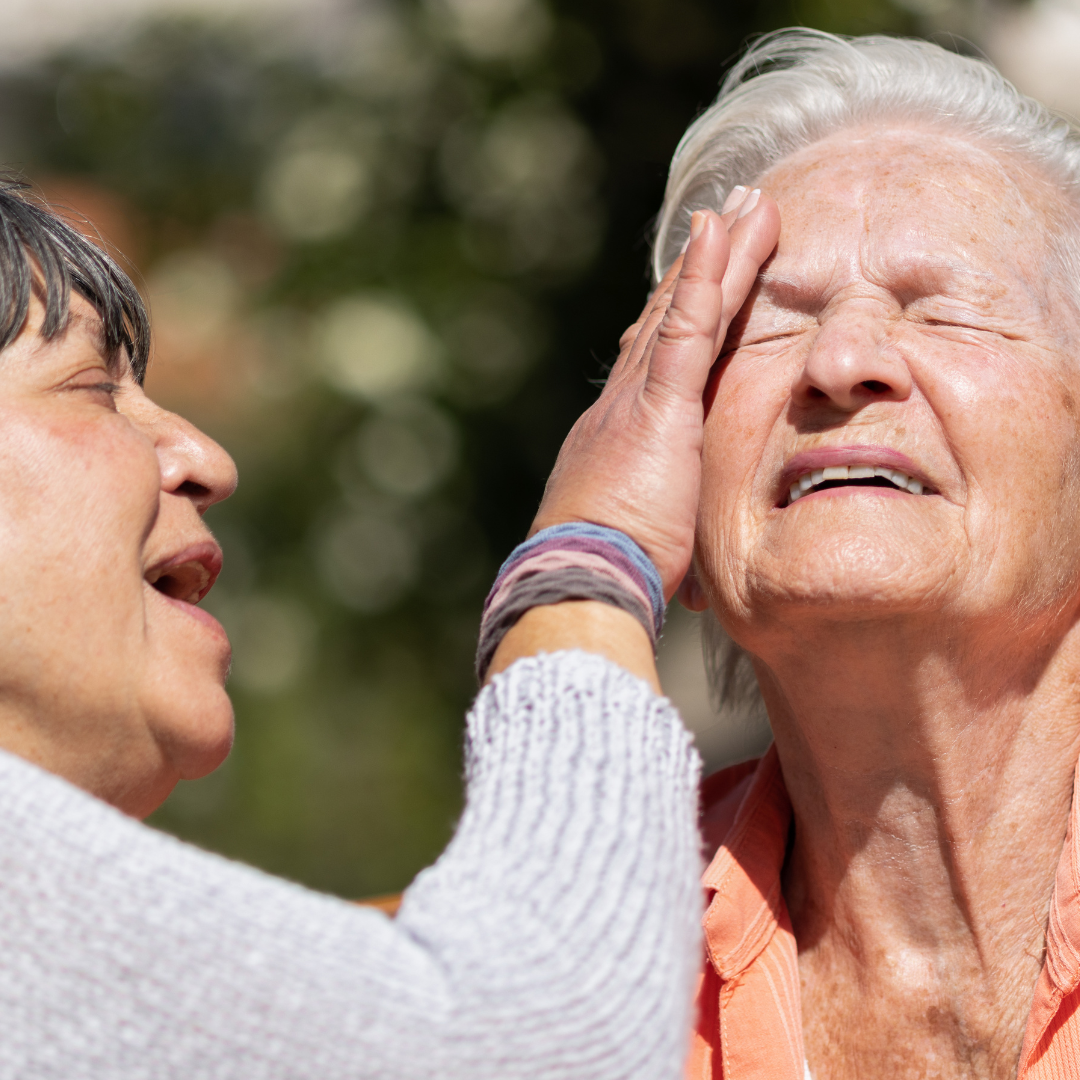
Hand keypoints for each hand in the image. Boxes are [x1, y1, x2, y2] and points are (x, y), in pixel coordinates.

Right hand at [531, 190, 780, 599]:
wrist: (581, 581)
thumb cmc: (613, 577)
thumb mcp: (647, 548)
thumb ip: (668, 536)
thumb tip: (693, 577)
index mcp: (623, 437)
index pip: (659, 364)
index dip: (683, 317)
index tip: (706, 283)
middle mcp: (622, 405)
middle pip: (670, 321)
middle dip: (702, 269)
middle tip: (730, 218)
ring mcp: (638, 400)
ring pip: (684, 311)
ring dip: (718, 254)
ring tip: (748, 205)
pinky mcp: (658, 407)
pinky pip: (686, 329)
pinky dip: (704, 276)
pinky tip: (722, 229)